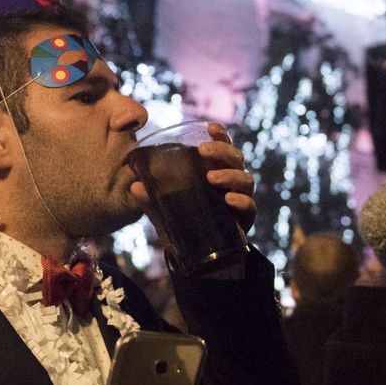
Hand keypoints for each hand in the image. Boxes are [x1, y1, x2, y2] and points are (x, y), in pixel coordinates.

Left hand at [131, 122, 256, 233]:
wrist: (196, 256)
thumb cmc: (182, 223)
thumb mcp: (164, 210)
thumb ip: (151, 199)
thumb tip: (135, 187)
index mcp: (214, 170)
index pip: (222, 146)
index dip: (220, 134)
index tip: (209, 128)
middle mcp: (230, 181)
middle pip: (235, 158)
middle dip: (221, 151)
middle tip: (202, 151)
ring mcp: (240, 199)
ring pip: (245, 179)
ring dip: (229, 175)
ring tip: (211, 178)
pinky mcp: (245, 219)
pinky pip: (250, 206)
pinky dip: (241, 201)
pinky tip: (229, 199)